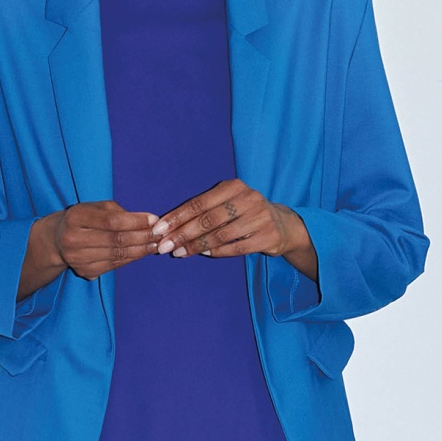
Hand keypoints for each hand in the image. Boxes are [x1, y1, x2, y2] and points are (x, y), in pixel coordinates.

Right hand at [21, 201, 158, 295]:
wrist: (57, 240)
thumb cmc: (83, 218)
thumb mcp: (96, 207)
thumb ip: (119, 212)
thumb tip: (148, 221)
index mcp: (76, 217)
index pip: (111, 221)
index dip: (135, 221)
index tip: (154, 219)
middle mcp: (73, 239)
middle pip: (116, 240)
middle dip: (143, 237)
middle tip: (161, 234)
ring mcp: (78, 259)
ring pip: (117, 255)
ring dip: (141, 250)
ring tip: (156, 244)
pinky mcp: (85, 272)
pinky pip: (115, 265)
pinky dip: (132, 259)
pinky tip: (143, 252)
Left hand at [154, 179, 316, 276]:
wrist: (282, 224)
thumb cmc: (245, 213)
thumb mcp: (227, 202)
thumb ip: (203, 210)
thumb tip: (169, 226)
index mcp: (233, 187)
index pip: (199, 203)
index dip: (177, 217)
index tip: (159, 229)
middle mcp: (248, 198)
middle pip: (208, 219)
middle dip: (182, 234)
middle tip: (164, 246)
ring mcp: (260, 217)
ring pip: (220, 235)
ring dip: (196, 246)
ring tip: (178, 253)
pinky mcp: (267, 236)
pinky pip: (236, 248)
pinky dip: (216, 252)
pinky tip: (203, 254)